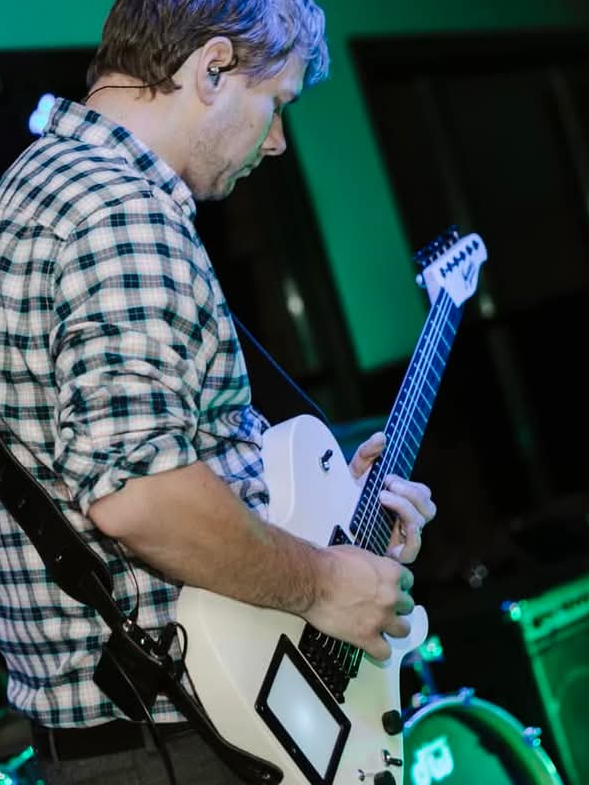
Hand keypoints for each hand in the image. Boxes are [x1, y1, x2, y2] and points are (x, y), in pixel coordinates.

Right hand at [303, 544, 414, 659]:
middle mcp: (391, 596)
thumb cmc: (328, 564)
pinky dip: (379, 652)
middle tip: (385, 606)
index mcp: (390, 573)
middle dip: (397, 606)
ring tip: (383, 627)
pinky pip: (384, 653)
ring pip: (403, 630)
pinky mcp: (367, 637)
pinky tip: (373, 647)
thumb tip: (371, 570)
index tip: (393, 588)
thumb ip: (372, 565)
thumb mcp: (357, 553)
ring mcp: (381, 618)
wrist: (313, 580)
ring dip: (394, 628)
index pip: (408, 581)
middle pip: (407, 606)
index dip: (399, 585)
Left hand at [349, 432, 435, 563]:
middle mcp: (405, 521)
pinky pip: (414, 547)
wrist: (324, 522)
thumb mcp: (354, 471)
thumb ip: (367, 452)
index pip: (423, 494)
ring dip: (405, 506)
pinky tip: (393, 521)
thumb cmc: (344, 498)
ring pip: (420, 523)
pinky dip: (409, 532)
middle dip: (411, 493)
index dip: (410, 485)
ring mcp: (401, 539)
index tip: (387, 477)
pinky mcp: (394, 556)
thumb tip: (381, 436)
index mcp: (402, 502)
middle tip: (387, 484)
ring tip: (382, 497)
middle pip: (428, 508)